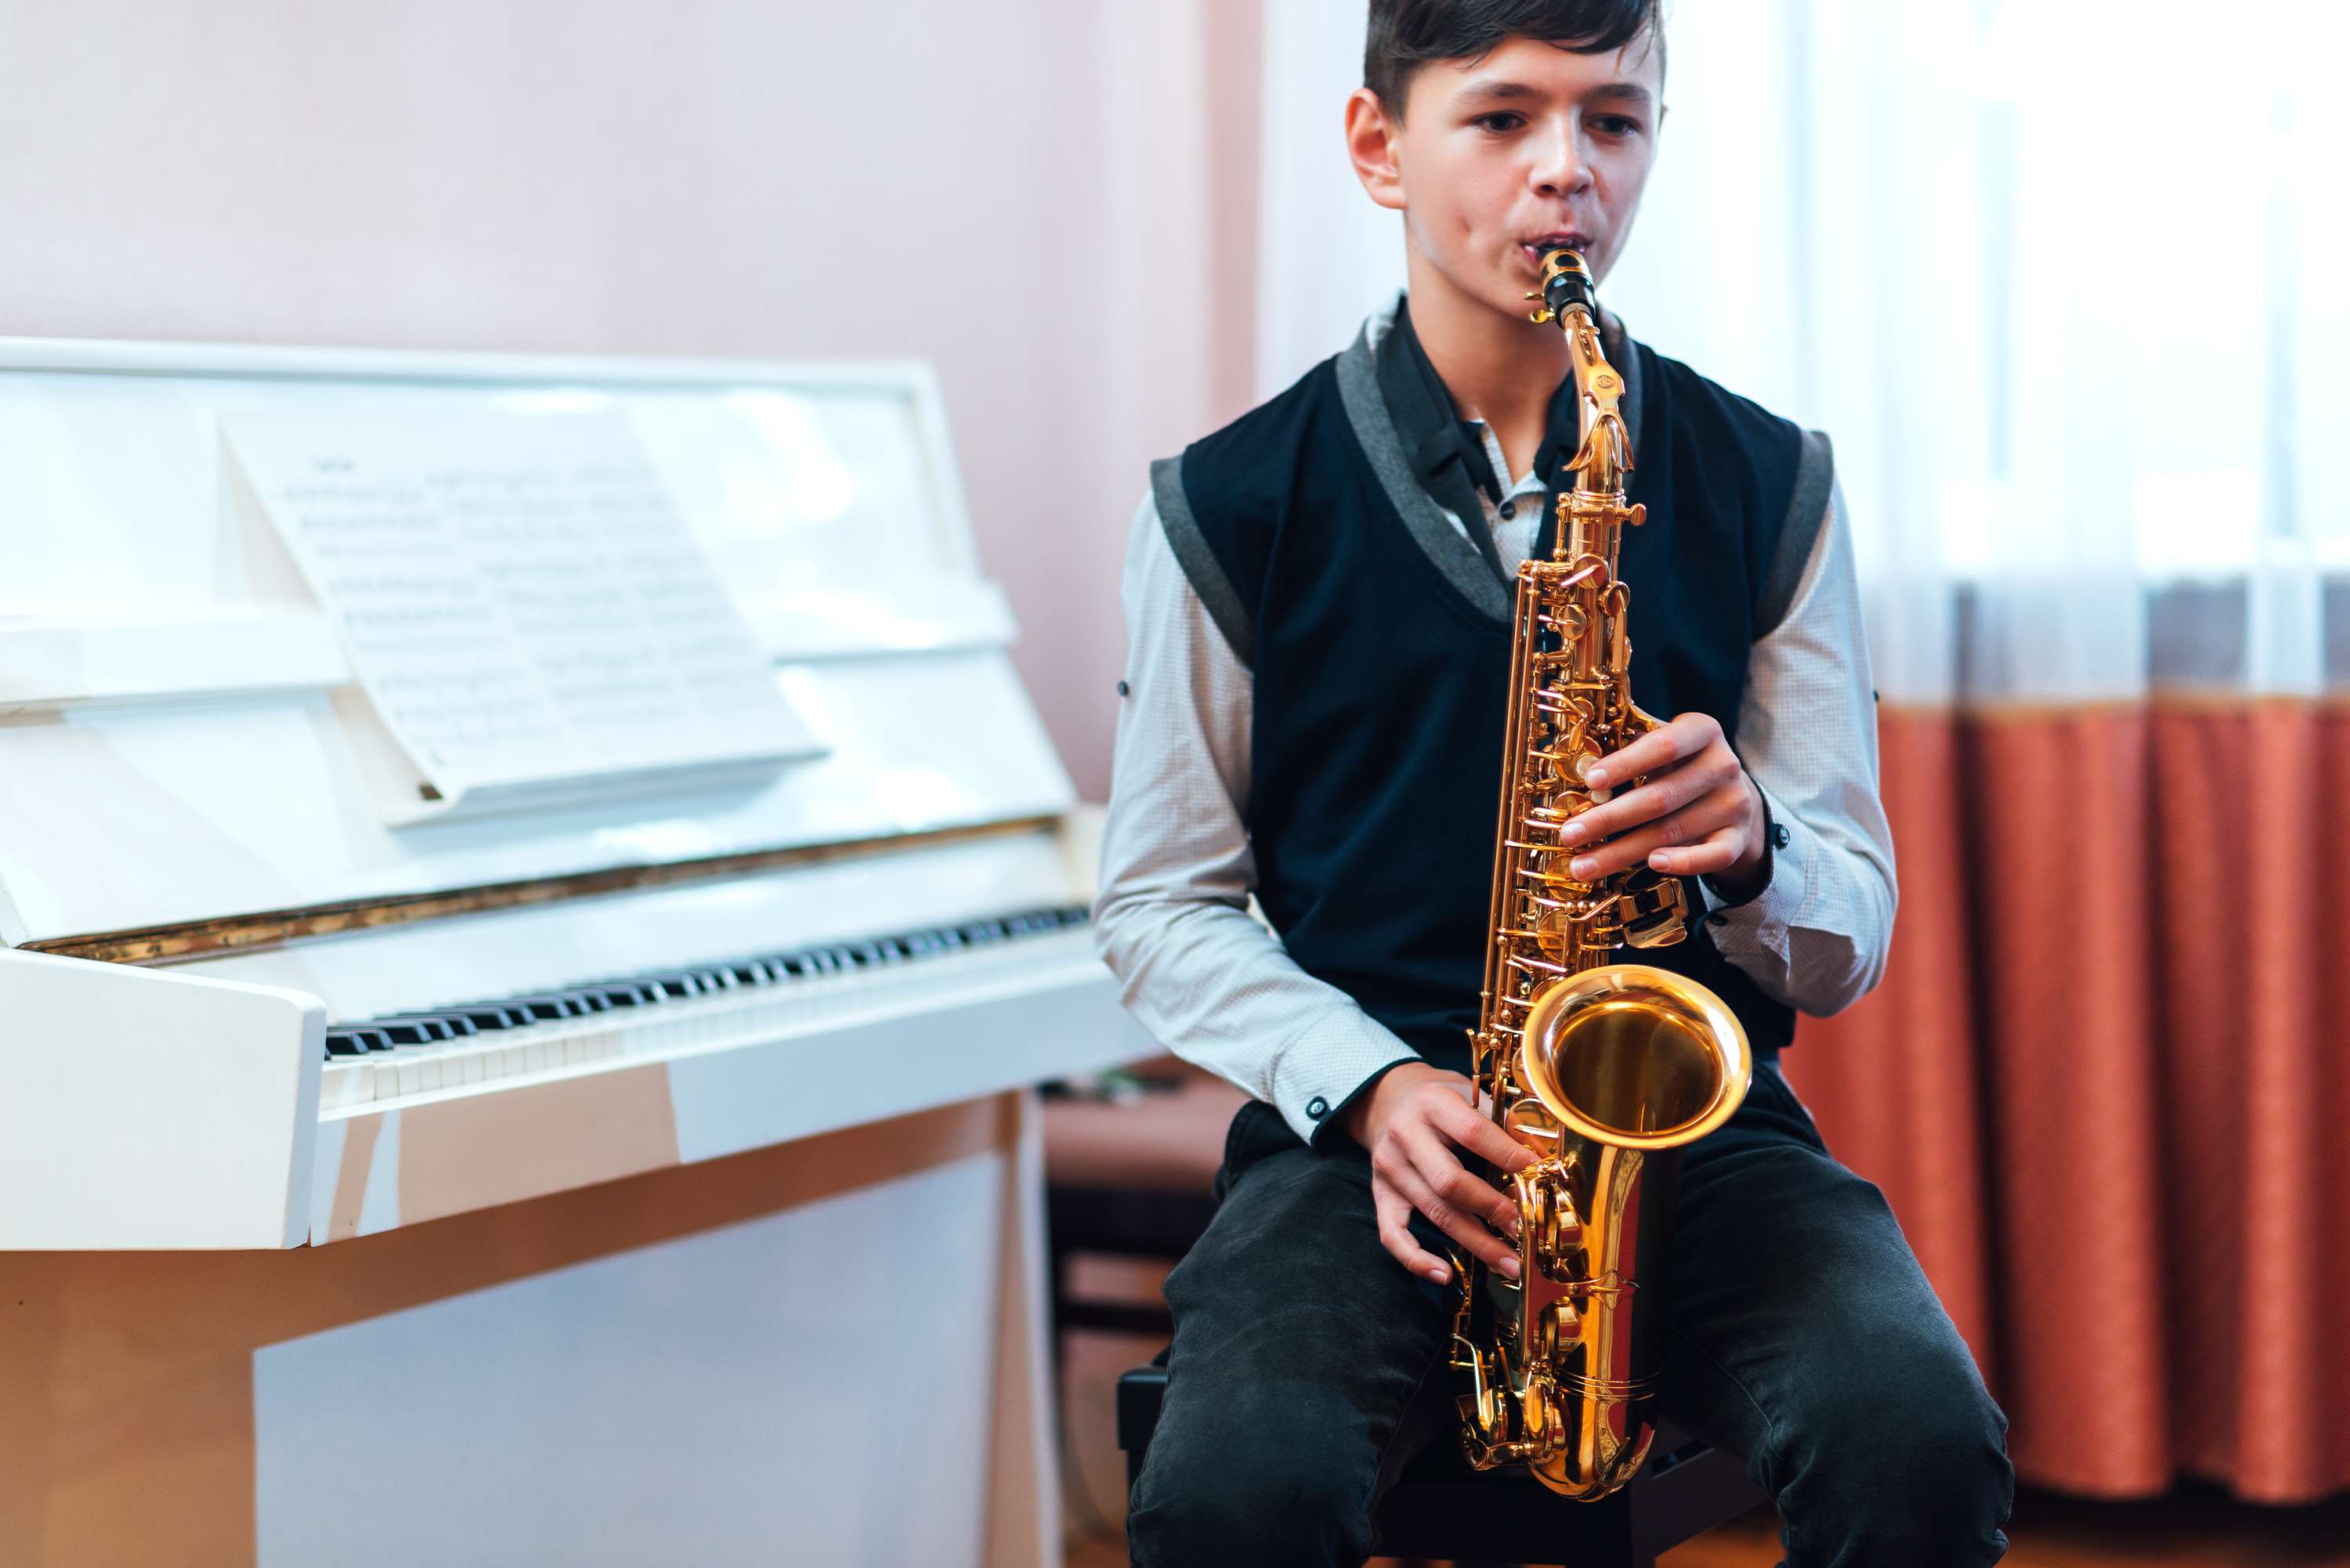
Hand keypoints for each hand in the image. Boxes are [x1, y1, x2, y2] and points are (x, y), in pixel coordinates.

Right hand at [1341, 1062, 1536, 1284]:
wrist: (1388, 1099)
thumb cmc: (1440, 1099)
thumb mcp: (1469, 1093)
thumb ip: (1502, 1120)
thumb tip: (1543, 1156)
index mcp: (1432, 1103)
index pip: (1473, 1133)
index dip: (1508, 1156)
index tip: (1539, 1176)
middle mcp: (1405, 1135)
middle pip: (1451, 1182)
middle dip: (1494, 1210)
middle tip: (1527, 1230)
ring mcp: (1389, 1168)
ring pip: (1434, 1213)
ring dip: (1477, 1243)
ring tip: (1511, 1263)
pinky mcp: (1381, 1194)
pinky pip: (1393, 1234)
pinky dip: (1416, 1259)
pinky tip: (1444, 1274)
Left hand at [1556, 712, 1768, 901]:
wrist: (1734, 796)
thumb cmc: (1681, 766)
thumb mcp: (1663, 746)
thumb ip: (1630, 746)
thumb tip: (1578, 762)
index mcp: (1702, 731)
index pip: (1663, 745)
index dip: (1626, 763)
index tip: (1589, 780)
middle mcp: (1723, 765)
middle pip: (1660, 797)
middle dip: (1609, 819)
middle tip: (1570, 834)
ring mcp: (1734, 803)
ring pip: (1672, 831)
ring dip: (1622, 852)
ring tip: (1583, 865)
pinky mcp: (1737, 837)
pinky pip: (1712, 856)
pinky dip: (1682, 862)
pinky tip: (1652, 864)